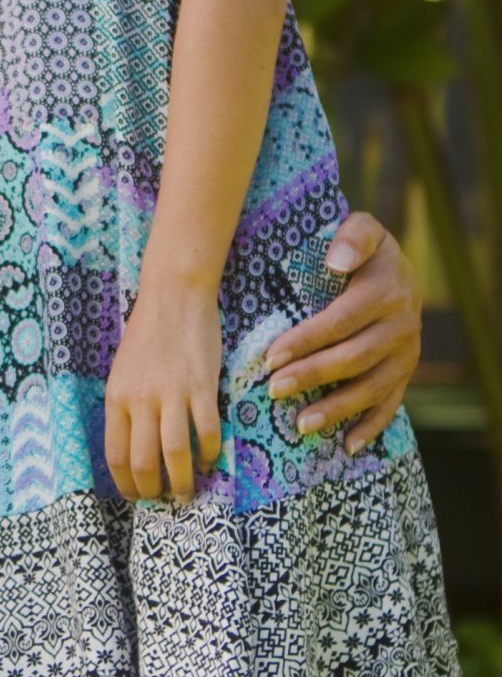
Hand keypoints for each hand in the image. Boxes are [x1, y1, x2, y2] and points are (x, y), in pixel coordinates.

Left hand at [105, 279, 223, 502]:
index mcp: (116, 398)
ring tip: (188, 491)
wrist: (175, 296)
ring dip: (182, 481)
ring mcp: (171, 394)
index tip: (136, 495)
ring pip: (174, 454)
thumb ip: (127, 406)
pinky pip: (206, 431)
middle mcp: (139, 400)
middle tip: (163, 499)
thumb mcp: (123, 372)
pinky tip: (208, 460)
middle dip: (153, 490)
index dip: (126, 483)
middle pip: (143, 462)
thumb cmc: (148, 335)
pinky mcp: (201, 387)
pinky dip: (208, 453)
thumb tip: (136, 445)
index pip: (115, 455)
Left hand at [263, 212, 420, 455]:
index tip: (271, 356)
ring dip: (336, 408)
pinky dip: (370, 428)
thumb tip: (337, 260)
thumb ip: (352, 237)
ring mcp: (406, 354)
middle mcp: (402, 325)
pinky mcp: (406, 374)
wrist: (398, 269)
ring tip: (300, 425)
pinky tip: (346, 447)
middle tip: (273, 390)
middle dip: (311, 376)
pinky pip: (391, 406)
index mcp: (386, 291)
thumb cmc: (362, 251)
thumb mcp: (361, 230)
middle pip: (353, 358)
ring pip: (371, 387)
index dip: (306, 341)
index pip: (341, 322)